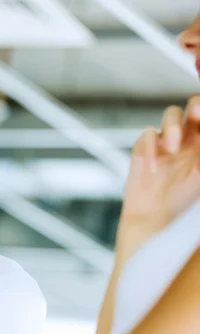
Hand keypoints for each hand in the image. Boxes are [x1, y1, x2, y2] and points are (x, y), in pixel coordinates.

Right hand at [117, 96, 199, 254]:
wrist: (156, 223)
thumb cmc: (184, 206)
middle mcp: (190, 139)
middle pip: (195, 105)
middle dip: (197, 106)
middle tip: (198, 116)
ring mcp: (166, 143)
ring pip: (171, 114)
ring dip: (173, 126)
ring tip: (172, 147)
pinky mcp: (144, 150)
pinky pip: (147, 136)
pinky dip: (151, 148)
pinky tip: (154, 168)